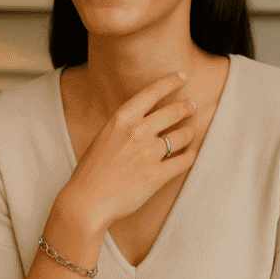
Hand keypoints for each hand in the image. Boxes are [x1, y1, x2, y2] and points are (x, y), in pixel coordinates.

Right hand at [59, 72, 197, 235]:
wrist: (87, 201)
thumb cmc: (92, 169)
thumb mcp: (105, 135)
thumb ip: (126, 124)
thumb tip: (148, 117)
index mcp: (121, 119)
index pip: (152, 92)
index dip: (170, 82)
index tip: (181, 77)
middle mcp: (137, 132)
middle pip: (173, 111)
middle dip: (187, 107)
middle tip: (192, 106)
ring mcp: (148, 153)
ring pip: (183, 135)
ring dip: (189, 132)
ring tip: (189, 132)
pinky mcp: (157, 175)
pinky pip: (184, 160)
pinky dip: (190, 155)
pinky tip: (189, 153)